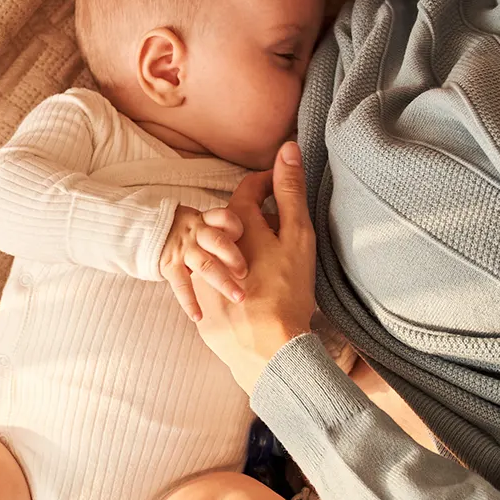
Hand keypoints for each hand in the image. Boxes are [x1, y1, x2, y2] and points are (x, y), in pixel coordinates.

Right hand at [161, 204, 247, 321]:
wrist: (147, 230)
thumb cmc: (184, 231)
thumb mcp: (200, 222)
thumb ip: (221, 232)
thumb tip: (255, 247)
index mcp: (206, 221)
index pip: (224, 218)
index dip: (236, 227)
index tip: (249, 239)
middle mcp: (196, 234)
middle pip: (218, 242)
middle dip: (235, 258)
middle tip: (246, 274)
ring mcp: (183, 250)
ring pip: (205, 265)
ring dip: (223, 282)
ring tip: (238, 297)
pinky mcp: (169, 265)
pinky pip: (181, 284)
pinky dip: (189, 301)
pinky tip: (198, 316)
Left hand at [189, 141, 317, 394]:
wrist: (269, 352)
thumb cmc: (288, 291)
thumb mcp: (296, 236)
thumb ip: (289, 191)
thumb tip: (287, 147)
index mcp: (235, 226)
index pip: (248, 189)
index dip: (267, 182)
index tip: (281, 185)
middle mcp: (210, 248)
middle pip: (232, 223)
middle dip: (255, 222)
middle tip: (280, 234)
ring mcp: (203, 281)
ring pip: (222, 255)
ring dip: (241, 255)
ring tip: (267, 270)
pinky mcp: (204, 311)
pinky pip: (215, 288)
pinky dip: (231, 286)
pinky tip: (253, 298)